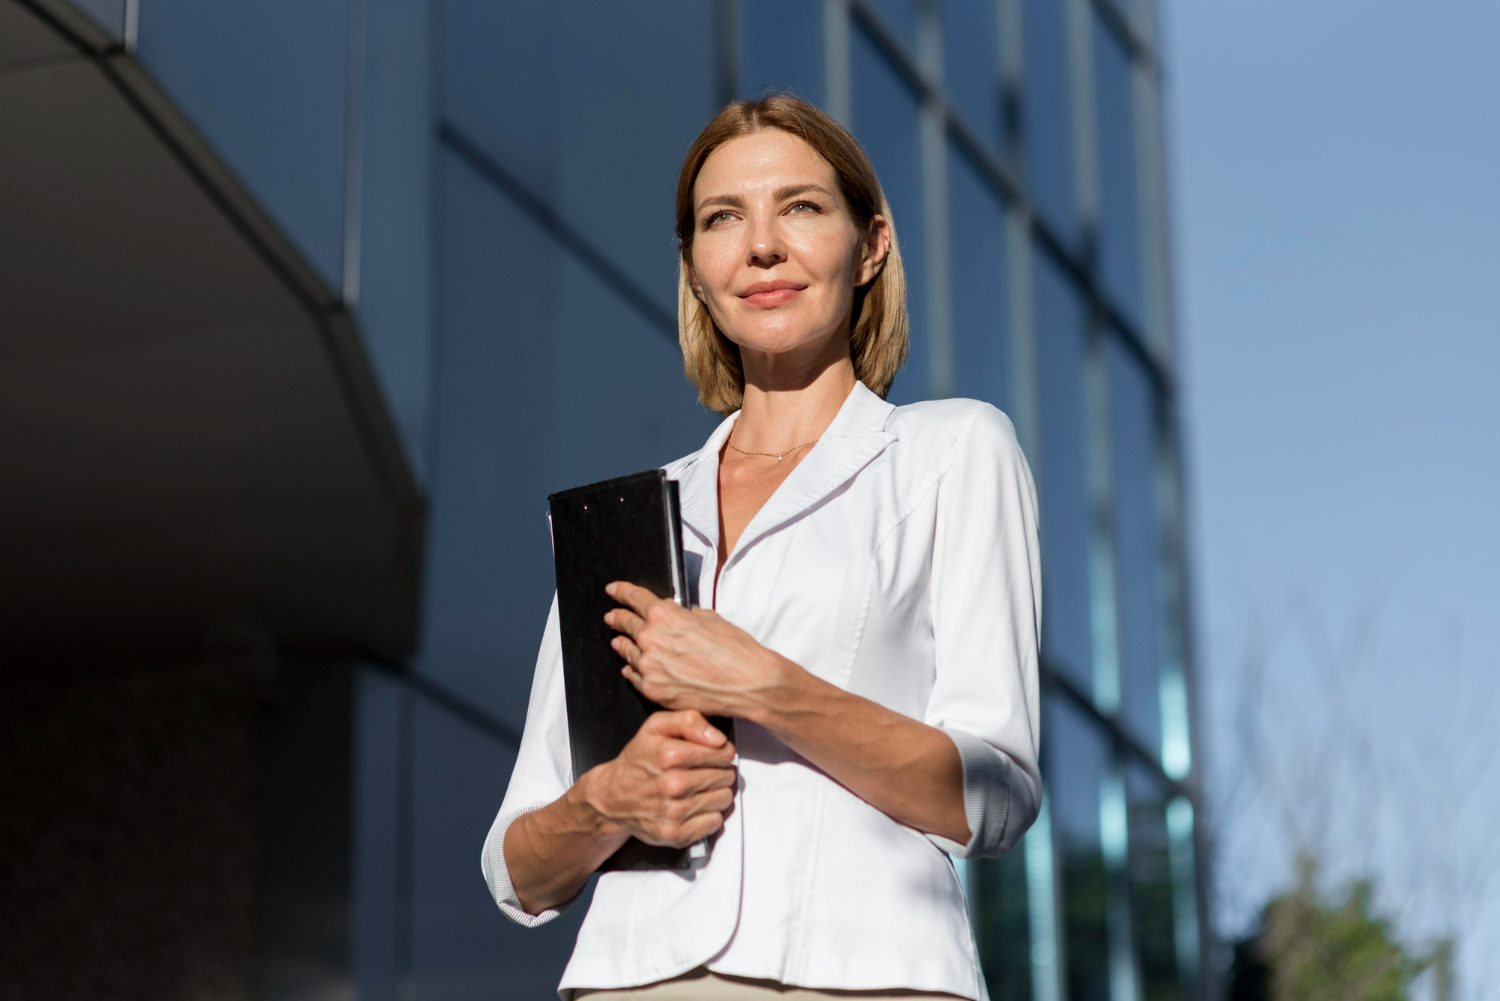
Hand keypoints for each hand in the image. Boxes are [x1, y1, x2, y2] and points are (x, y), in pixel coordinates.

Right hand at [580, 709, 736, 848]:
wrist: (613, 797)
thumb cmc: (638, 761)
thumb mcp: (657, 726)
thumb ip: (689, 721)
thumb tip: (718, 739)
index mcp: (670, 755)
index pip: (723, 753)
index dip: (722, 752)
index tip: (713, 754)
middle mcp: (673, 785)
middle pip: (726, 776)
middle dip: (720, 771)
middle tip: (703, 771)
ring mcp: (674, 812)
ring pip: (724, 799)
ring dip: (716, 793)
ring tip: (699, 788)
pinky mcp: (676, 834)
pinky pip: (714, 822)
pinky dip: (708, 814)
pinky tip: (694, 806)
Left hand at [604, 581, 797, 721]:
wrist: (747, 682)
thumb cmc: (734, 649)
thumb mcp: (710, 618)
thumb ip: (684, 615)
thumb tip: (676, 614)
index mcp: (664, 615)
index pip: (634, 598)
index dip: (620, 591)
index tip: (613, 590)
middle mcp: (651, 638)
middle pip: (625, 623)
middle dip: (617, 617)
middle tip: (612, 616)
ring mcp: (649, 666)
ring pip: (626, 651)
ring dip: (621, 643)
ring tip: (617, 641)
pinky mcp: (652, 690)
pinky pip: (632, 676)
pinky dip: (631, 669)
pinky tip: (630, 666)